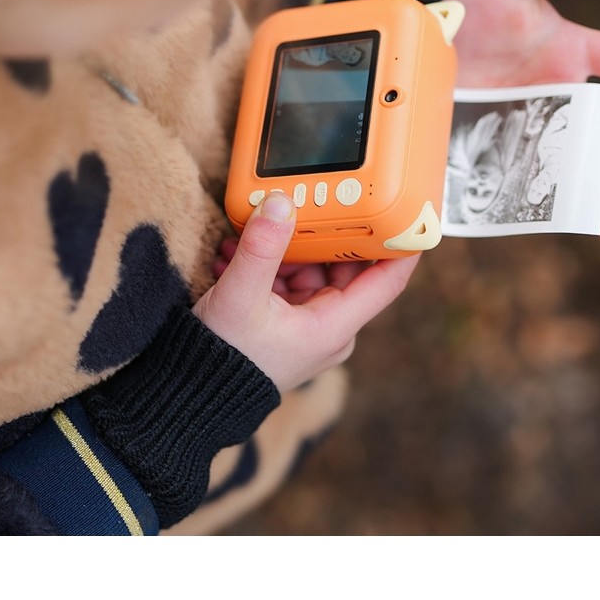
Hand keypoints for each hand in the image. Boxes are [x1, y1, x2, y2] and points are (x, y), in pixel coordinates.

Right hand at [194, 193, 418, 391]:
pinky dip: (266, 266)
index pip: (388, 279)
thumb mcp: (240, 296)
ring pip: (310, 270)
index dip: (402, 244)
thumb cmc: (221, 358)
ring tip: (246, 236)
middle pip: (344, 266)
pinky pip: (287, 283)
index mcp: (334, 326)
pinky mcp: (285, 326)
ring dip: (281, 249)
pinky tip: (234, 254)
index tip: (410, 209)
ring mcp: (307, 327)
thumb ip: (262, 247)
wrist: (189, 396)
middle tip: (300, 203)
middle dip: (320, 233)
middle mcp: (329, 328)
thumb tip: (282, 203)